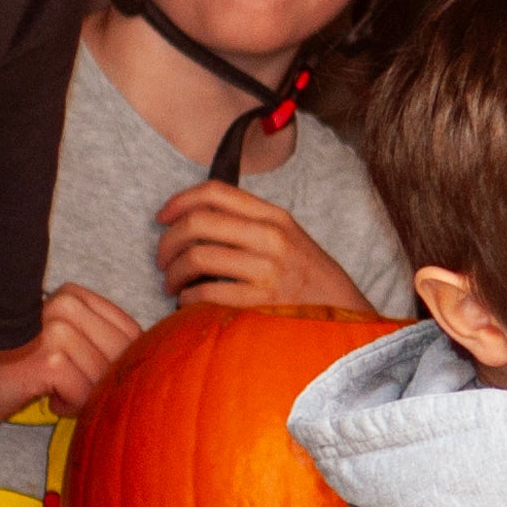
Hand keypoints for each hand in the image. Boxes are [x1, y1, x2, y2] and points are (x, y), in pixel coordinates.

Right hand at [0, 283, 141, 425]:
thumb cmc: (8, 370)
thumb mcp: (62, 345)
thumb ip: (99, 342)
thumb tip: (149, 359)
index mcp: (74, 295)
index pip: (131, 333)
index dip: (115, 365)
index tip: (83, 374)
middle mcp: (67, 303)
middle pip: (122, 356)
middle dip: (101, 383)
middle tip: (68, 388)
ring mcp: (58, 328)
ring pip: (105, 378)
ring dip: (83, 396)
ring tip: (51, 390)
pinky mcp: (49, 359)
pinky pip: (86, 394)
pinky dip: (70, 405)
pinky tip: (44, 396)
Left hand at [156, 181, 377, 310]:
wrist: (345, 314)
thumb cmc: (309, 278)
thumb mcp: (289, 238)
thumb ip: (250, 224)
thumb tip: (194, 220)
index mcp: (274, 217)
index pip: (215, 192)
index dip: (179, 201)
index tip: (161, 217)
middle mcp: (271, 237)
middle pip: (197, 223)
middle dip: (167, 242)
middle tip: (162, 259)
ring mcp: (267, 270)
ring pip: (196, 258)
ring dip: (172, 274)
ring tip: (172, 285)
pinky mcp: (261, 302)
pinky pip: (205, 294)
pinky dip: (186, 299)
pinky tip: (189, 303)